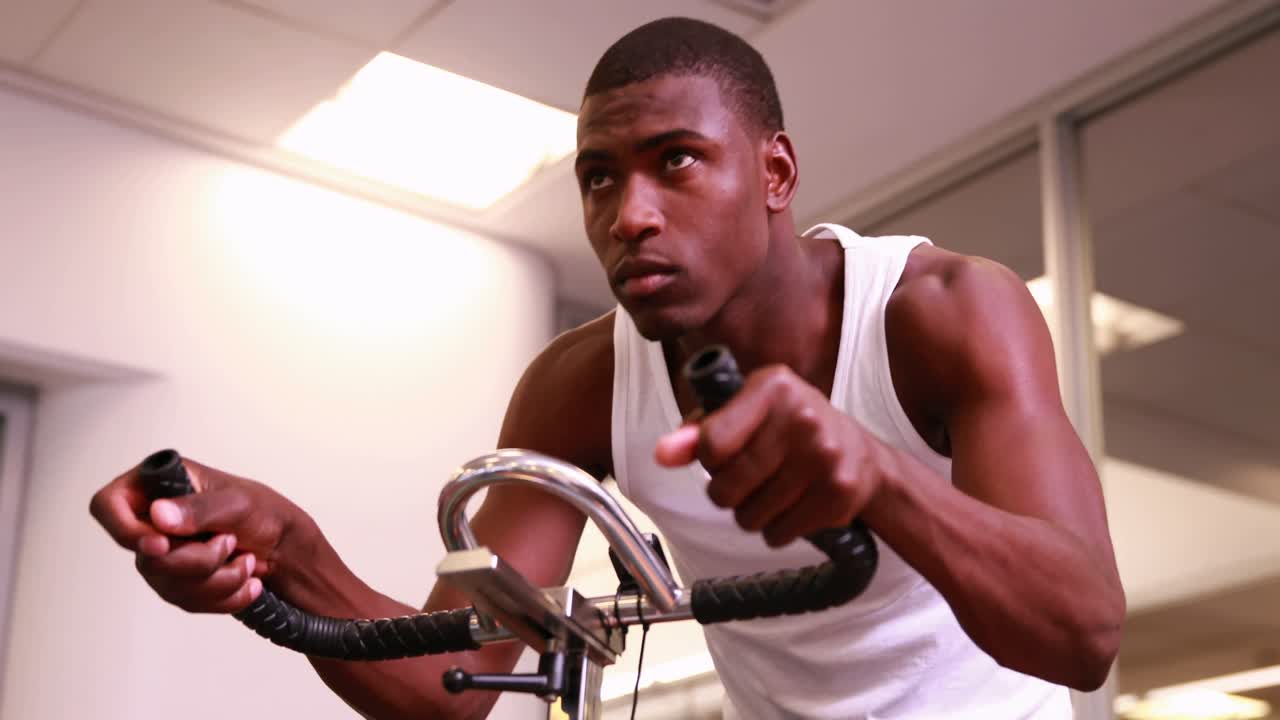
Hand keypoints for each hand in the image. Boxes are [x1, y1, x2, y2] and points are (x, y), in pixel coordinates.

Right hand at [89, 457, 307, 612]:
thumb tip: (158, 514)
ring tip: (246, 561)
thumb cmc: (269, 515)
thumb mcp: (240, 503)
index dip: (124, 529)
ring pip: (165, 582)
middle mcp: (155, 519)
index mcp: (163, 484)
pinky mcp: (178, 581)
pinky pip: (185, 601)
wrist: (291, 552)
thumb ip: (199, 509)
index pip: (108, 505)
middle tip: (230, 544)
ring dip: (215, 579)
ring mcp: (164, 554)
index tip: (161, 544)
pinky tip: (245, 582)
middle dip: (196, 560)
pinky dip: (221, 596)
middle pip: (144, 555)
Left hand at [655, 364, 884, 547]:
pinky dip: (777, 530)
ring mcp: (824, 456)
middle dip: (727, 494)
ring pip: (751, 517)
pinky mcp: (839, 493)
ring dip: (752, 515)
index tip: (722, 457)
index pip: (711, 443)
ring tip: (770, 493)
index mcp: (772, 386)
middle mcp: (802, 417)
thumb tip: (663, 453)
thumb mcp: (746, 413)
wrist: (861, 455)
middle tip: (745, 482)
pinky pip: (779, 534)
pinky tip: (792, 507)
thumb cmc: (791, 429)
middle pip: (727, 488)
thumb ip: (699, 431)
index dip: (709, 460)